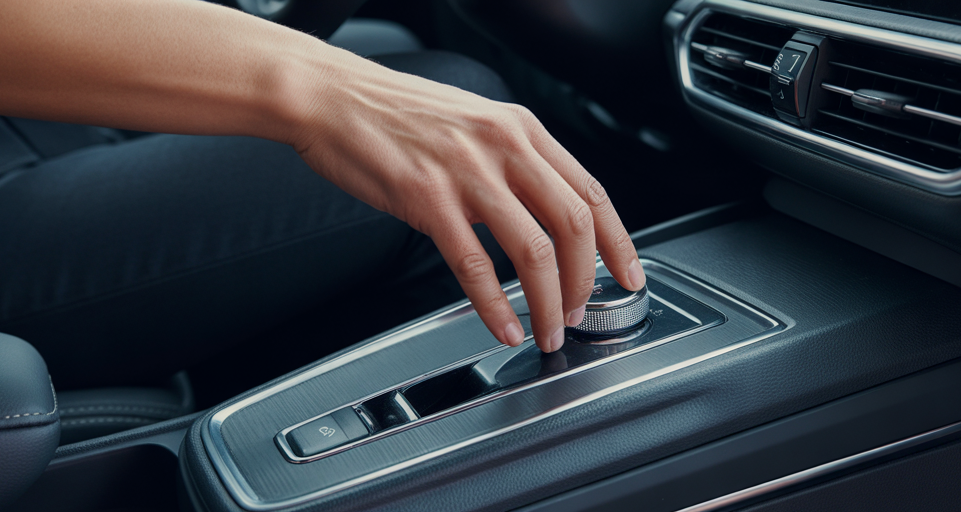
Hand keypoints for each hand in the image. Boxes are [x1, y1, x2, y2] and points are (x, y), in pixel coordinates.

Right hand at [285, 46, 643, 352]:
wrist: (331, 97)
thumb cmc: (394, 114)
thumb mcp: (473, 123)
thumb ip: (512, 162)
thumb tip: (545, 216)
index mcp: (521, 129)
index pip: (591, 192)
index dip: (618, 242)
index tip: (629, 275)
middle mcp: (504, 146)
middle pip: (573, 225)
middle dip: (585, 281)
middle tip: (579, 312)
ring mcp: (467, 173)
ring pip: (534, 251)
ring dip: (548, 302)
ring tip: (546, 329)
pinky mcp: (427, 200)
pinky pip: (475, 266)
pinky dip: (496, 306)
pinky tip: (501, 325)